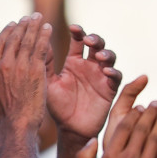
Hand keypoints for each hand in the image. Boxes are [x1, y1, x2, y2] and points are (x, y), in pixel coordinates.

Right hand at [0, 14, 52, 127]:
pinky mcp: (36, 71)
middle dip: (23, 25)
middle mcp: (5, 64)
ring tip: (39, 17)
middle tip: (30, 17)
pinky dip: (44, 37)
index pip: (0, 44)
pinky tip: (48, 29)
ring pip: (28, 40)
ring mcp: (21, 66)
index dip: (8, 32)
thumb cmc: (2, 114)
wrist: (18, 124)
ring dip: (34, 27)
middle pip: (14, 38)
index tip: (13, 24)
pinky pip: (41, 49)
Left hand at [47, 26, 121, 140]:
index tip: (74, 28)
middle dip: (95, 39)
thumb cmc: (57, 106)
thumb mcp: (48, 82)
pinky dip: (114, 72)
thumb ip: (45, 62)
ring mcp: (101, 77)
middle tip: (88, 40)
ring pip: (110, 58)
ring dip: (107, 53)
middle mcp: (89, 66)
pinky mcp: (110, 90)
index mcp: (74, 62)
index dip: (79, 32)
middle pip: (97, 45)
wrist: (69, 129)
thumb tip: (39, 39)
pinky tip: (107, 72)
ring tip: (100, 56)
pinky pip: (116, 78)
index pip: (79, 41)